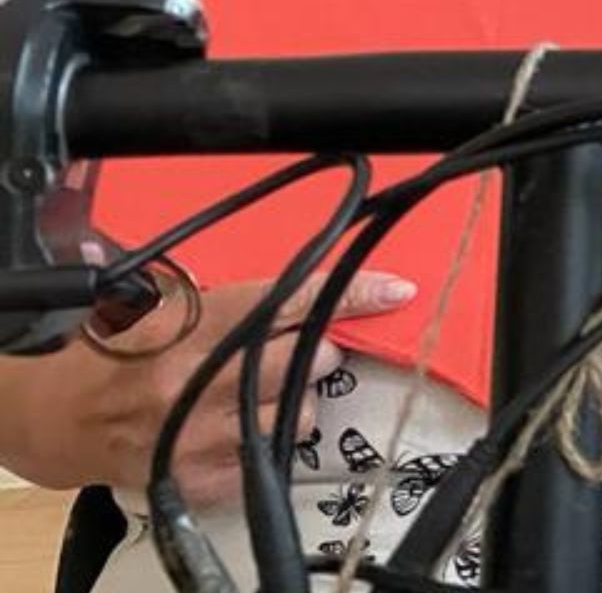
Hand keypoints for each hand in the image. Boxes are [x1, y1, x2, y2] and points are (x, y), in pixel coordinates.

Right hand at [0, 270, 413, 498]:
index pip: (289, 302)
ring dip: (289, 400)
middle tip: (285, 350)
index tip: (395, 291)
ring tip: (250, 393)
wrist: (44, 415)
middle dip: (307, 350)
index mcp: (190, 326)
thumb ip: (222, 295)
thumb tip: (296, 286)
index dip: (349, 294)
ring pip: (297, 414)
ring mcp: (199, 435)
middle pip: (304, 360)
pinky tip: (233, 426)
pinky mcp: (197, 478)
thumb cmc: (103, 348)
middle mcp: (198, 381)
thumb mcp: (155, 300)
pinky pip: (269, 456)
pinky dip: (263, 439)